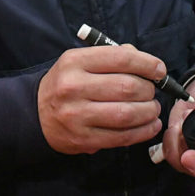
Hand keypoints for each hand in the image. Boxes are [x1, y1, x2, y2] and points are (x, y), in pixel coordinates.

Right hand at [37, 45, 164, 154]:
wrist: (34, 114)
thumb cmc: (66, 83)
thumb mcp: (81, 61)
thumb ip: (112, 56)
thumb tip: (146, 63)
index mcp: (74, 62)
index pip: (121, 58)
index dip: (147, 64)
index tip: (159, 70)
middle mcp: (73, 87)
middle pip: (127, 87)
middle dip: (149, 90)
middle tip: (153, 92)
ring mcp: (77, 115)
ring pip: (127, 113)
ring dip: (149, 112)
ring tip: (153, 109)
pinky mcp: (82, 139)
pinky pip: (121, 137)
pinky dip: (143, 131)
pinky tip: (150, 125)